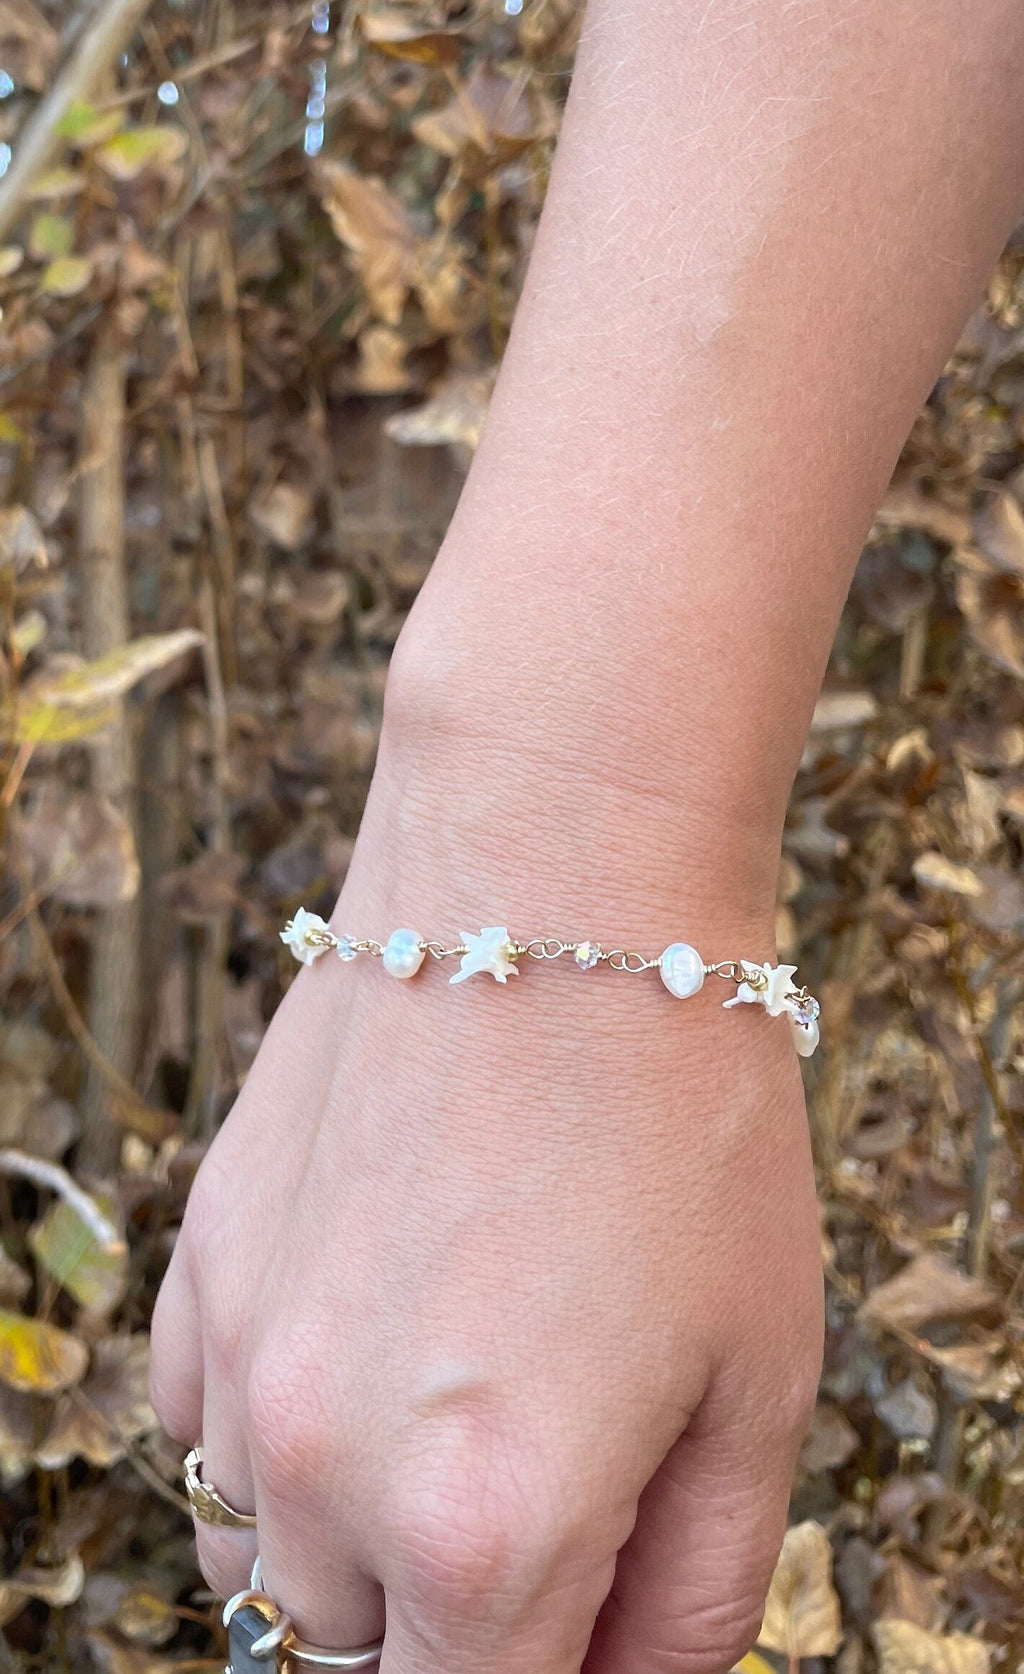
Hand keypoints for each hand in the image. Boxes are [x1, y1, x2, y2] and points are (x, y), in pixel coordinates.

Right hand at [150, 735, 822, 1673]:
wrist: (551, 887)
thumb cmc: (684, 1119)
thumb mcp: (760, 1379)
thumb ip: (691, 1595)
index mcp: (486, 1528)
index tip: (579, 1612)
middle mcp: (328, 1465)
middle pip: (360, 1660)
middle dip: (458, 1621)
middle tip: (550, 1491)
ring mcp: (244, 1356)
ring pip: (265, 1556)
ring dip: (354, 1541)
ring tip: (457, 1406)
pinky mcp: (206, 1257)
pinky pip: (200, 1431)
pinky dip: (274, 1440)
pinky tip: (366, 1341)